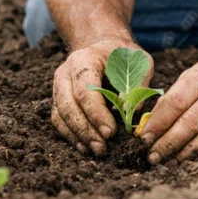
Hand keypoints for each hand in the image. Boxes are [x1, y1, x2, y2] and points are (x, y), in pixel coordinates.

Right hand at [51, 36, 152, 155]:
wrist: (103, 47)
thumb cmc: (123, 56)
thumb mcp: (139, 61)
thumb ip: (138, 83)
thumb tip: (131, 110)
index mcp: (84, 60)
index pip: (85, 91)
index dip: (96, 114)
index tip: (111, 132)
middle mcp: (65, 73)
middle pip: (68, 106)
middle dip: (85, 130)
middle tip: (102, 147)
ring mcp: (58, 87)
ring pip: (61, 116)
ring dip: (78, 136)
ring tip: (97, 150)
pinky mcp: (58, 99)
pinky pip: (59, 121)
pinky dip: (71, 136)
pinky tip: (85, 147)